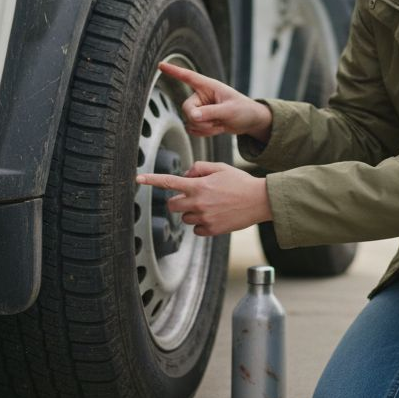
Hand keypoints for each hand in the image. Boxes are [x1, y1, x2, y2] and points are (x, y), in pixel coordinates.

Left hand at [136, 161, 270, 236]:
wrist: (260, 200)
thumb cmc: (240, 182)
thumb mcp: (219, 167)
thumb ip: (199, 168)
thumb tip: (186, 175)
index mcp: (198, 185)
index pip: (169, 182)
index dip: (151, 180)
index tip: (138, 178)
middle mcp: (198, 202)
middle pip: (172, 205)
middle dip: (177, 201)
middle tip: (191, 197)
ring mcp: (204, 218)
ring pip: (185, 218)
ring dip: (191, 212)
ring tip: (210, 206)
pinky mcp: (212, 230)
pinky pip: (196, 230)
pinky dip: (202, 224)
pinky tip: (215, 216)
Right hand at [159, 61, 272, 141]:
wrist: (249, 121)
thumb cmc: (243, 110)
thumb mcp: (230, 110)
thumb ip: (211, 112)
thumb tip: (193, 117)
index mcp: (208, 86)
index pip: (188, 77)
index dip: (174, 71)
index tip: (160, 65)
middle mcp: (201, 96)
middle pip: (186, 109)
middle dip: (200, 119)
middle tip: (217, 121)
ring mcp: (200, 109)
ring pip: (189, 121)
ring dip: (205, 128)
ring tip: (220, 123)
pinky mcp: (200, 120)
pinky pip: (193, 129)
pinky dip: (204, 133)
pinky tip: (217, 128)